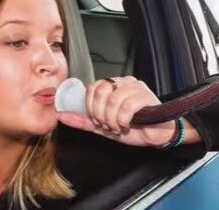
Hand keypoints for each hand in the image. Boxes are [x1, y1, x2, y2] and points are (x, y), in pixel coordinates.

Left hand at [56, 76, 198, 146]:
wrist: (156, 135)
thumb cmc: (132, 128)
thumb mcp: (102, 126)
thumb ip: (83, 120)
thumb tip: (62, 115)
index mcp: (113, 86)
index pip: (92, 87)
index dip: (90, 106)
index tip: (96, 120)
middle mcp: (124, 82)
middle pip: (100, 91)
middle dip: (100, 114)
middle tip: (107, 125)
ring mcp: (136, 87)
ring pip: (112, 100)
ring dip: (111, 119)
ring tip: (118, 126)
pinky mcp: (145, 95)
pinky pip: (126, 106)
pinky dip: (122, 120)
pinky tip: (127, 125)